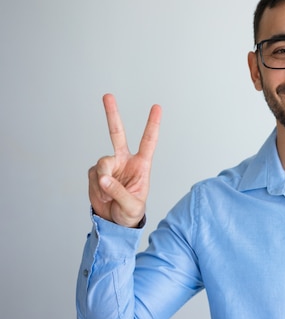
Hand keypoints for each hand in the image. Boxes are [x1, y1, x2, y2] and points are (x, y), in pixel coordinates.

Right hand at [88, 94, 161, 227]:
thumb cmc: (131, 212)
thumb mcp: (131, 206)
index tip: (157, 107)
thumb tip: (103, 178)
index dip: (152, 124)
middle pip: (117, 134)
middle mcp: (124, 160)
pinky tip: (103, 196)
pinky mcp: (95, 173)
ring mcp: (109, 166)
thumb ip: (118, 191)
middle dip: (112, 114)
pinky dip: (96, 188)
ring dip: (104, 182)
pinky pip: (93, 176)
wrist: (115, 223)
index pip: (148, 141)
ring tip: (109, 196)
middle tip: (107, 95)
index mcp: (141, 165)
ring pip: (101, 164)